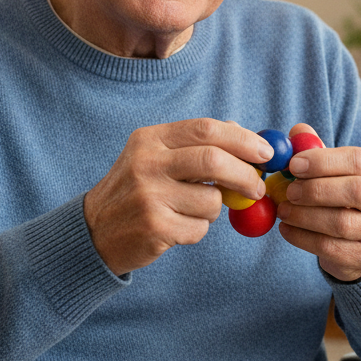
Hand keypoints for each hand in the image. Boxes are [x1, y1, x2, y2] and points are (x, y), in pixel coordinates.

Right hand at [84, 119, 272, 273]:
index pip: (206, 129)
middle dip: (244, 174)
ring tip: (191, 211)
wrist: (94, 231)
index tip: (266, 153)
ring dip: (214, 210)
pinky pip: (199, 229)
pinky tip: (175, 227)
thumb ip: (196, 144)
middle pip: (213, 160)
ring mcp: (148, 195)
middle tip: (258, 187)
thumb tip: (246, 134)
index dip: (243, 140)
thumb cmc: (137, 191)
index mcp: (150, 139)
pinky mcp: (154, 227)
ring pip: (211, 201)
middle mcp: (146, 163)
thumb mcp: (156, 157)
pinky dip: (198, 230)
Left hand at [276, 124, 360, 281]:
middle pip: (356, 191)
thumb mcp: (338, 172)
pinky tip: (286, 229)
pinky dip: (302, 238)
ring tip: (283, 210)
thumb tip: (297, 131)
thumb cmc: (346, 198)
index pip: (359, 160)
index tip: (294, 164)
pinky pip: (329, 247)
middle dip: (316, 189)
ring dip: (305, 215)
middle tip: (289, 191)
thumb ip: (319, 151)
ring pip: (341, 223)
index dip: (323, 161)